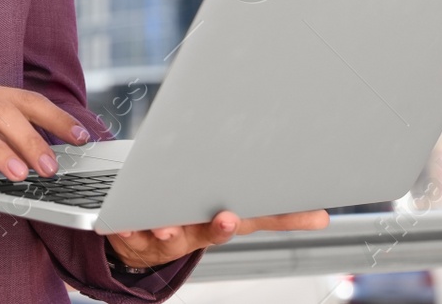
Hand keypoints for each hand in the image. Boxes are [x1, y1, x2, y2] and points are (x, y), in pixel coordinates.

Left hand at [103, 208, 330, 269]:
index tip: (312, 214)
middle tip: (227, 219)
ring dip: (170, 230)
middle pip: (215, 231)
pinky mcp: (136, 234)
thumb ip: (262, 203)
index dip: (287, 218)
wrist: (137, 238)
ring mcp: (169, 235)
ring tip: (166, 226)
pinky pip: (131, 229)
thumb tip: (317, 208)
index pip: (262, 218)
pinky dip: (128, 225)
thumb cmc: (188, 214)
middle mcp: (200, 231)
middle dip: (220, 226)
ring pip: (171, 234)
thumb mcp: (225, 205)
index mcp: (225, 220)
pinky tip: (124, 220)